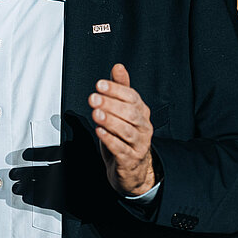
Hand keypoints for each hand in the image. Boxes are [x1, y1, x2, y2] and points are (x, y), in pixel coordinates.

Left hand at [90, 63, 158, 195]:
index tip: (100, 85)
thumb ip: (121, 89)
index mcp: (141, 113)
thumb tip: (118, 67)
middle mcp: (143, 127)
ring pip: (127, 131)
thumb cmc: (126, 137)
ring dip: (110, 121)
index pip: (132, 97)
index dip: (116, 90)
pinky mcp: (130, 160)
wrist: (133, 170)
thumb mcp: (123, 112)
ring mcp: (138, 144)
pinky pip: (121, 149)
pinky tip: (100, 132)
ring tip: (96, 114)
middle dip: (111, 104)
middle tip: (94, 98)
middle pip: (130, 113)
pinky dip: (110, 140)